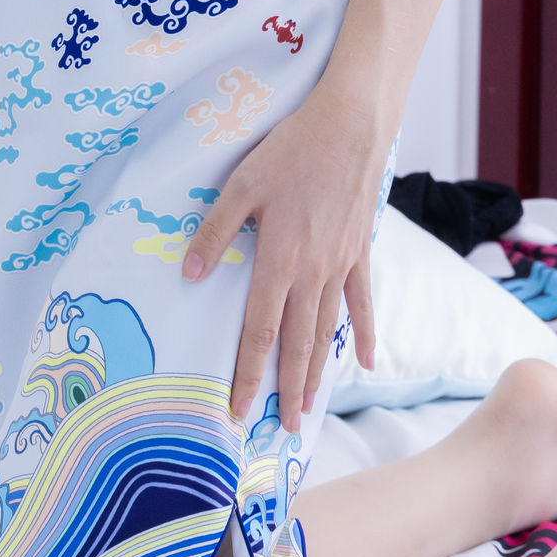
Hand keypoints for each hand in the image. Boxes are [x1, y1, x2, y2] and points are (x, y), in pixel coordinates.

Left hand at [182, 87, 386, 433]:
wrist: (351, 126)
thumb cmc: (291, 149)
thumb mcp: (242, 183)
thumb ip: (216, 231)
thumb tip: (188, 274)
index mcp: (279, 259)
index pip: (259, 332)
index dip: (248, 374)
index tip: (237, 410)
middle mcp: (312, 272)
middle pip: (296, 344)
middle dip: (286, 390)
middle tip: (280, 430)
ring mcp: (341, 265)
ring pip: (326, 331)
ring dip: (317, 372)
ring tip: (308, 407)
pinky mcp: (360, 252)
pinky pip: (363, 303)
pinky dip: (365, 334)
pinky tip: (368, 362)